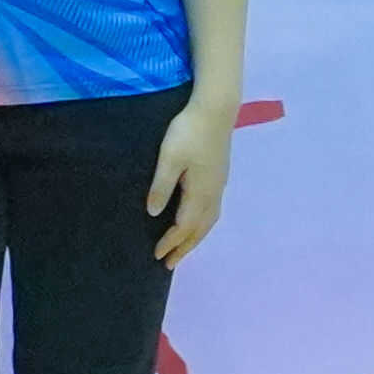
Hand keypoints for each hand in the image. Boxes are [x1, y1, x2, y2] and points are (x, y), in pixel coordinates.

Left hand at [146, 90, 233, 264]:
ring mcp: (219, 185)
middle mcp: (213, 194)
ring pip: (209, 221)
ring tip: (183, 248)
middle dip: (184, 247)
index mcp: (200, 193)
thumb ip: (161, 186)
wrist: (216, 109)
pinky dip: (203, 224)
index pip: (184, 226)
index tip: (156, 255)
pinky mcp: (220, 176)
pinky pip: (212, 211)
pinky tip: (198, 221)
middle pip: (199, 229)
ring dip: (195, 237)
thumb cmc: (188, 131)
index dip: (170, 242)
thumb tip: (152, 214)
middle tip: (170, 264)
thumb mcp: (169, 158)